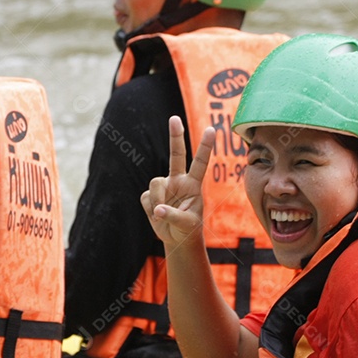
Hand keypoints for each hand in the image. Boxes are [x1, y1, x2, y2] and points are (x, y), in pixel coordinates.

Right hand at [140, 115, 212, 247]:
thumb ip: (174, 216)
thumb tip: (158, 209)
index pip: (200, 163)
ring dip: (158, 201)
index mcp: (193, 185)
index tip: (211, 129)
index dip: (205, 147)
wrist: (178, 239)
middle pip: (176, 155)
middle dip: (175, 136)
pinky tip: (157, 216)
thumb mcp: (187, 225)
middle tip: (174, 118)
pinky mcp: (150, 195)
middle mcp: (178, 181)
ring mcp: (164, 187)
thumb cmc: (188, 229)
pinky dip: (150, 210)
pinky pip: (145, 198)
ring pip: (155, 184)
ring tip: (163, 215)